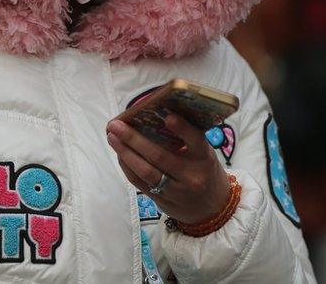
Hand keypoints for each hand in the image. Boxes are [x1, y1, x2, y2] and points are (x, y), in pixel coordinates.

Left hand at [106, 114, 231, 224]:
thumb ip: (186, 139)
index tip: (167, 116)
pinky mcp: (162, 201)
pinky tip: (120, 154)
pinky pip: (140, 183)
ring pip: (146, 171)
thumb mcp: (204, 154)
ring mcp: (176, 191)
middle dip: (134, 139)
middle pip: (159, 156)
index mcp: (204, 159)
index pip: (196, 141)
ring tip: (112, 137)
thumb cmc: (204, 171)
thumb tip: (154, 116)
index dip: (182, 129)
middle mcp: (191, 176)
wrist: (213, 209)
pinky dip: (128, 167)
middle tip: (116, 125)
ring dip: (125, 153)